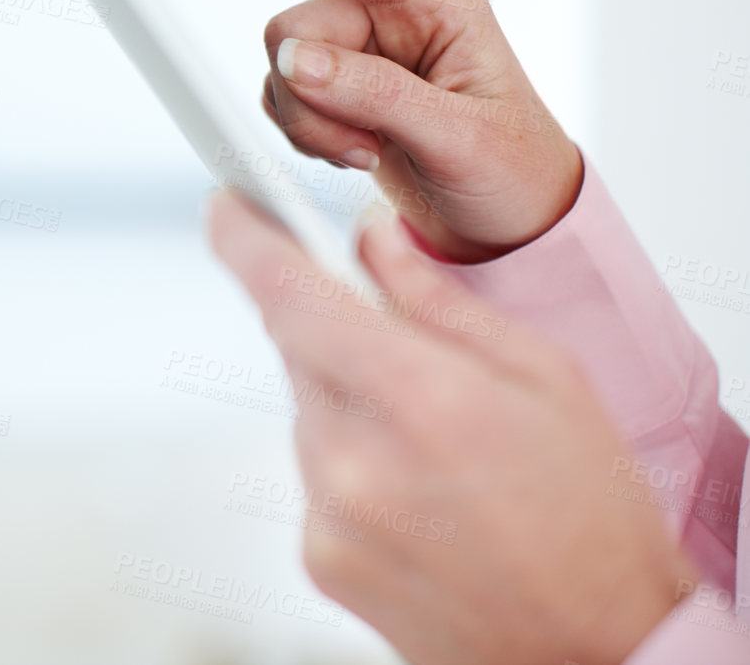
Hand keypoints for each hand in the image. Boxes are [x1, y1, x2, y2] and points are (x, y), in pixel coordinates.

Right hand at [195, 0, 580, 261]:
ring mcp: (360, 43)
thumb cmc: (511, 169)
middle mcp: (390, 7)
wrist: (512, 219)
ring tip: (370, 151)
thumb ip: (376, 93)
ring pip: (279, 67)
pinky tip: (356, 150)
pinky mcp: (335, 79)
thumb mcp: (459, 138)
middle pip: (294, 29)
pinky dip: (306, 136)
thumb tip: (296, 62)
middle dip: (312, 99)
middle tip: (362, 145)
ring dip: (311, 124)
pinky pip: (280, 96)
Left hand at [205, 189, 691, 664]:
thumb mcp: (544, 377)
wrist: (598, 650)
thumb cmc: (593, 517)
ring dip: (352, 406)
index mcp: (416, 397)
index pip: (288, 292)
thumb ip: (437, 297)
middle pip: (299, 350)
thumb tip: (371, 235)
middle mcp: (355, 458)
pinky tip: (420, 497)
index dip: (244, 237)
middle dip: (341, 335)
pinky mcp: (318, 556)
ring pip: (309, 413)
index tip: (229, 206)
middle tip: (411, 359)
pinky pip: (315, 476)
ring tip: (440, 450)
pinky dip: (352, 467)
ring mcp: (329, 514)